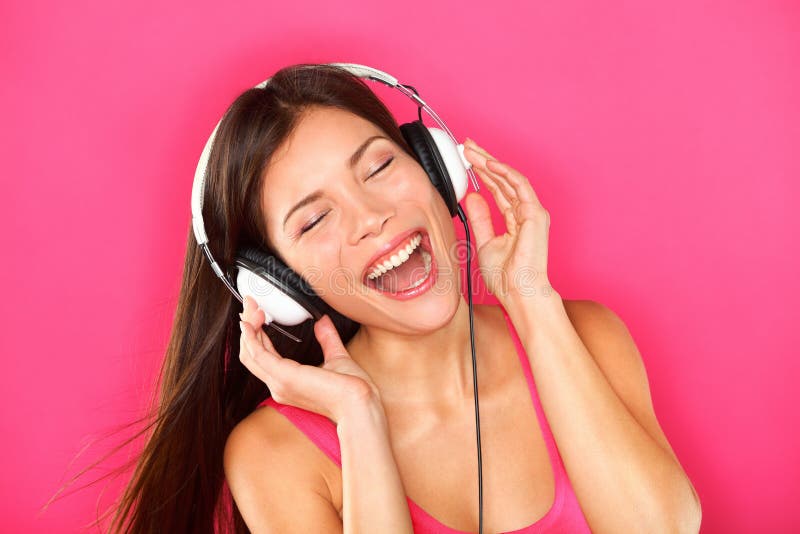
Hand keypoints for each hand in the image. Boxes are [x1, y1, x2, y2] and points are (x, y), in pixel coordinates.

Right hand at [239, 296, 380, 423]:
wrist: (359, 404)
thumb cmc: (352, 391)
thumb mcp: (337, 358)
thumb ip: (328, 339)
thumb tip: (323, 322)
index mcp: (288, 383)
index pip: (262, 358)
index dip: (256, 335)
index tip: (258, 313)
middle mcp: (279, 386)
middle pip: (251, 354)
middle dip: (248, 326)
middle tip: (250, 303)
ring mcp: (280, 383)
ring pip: (250, 353)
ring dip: (248, 326)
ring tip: (252, 305)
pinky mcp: (284, 377)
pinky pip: (258, 355)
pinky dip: (251, 337)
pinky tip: (251, 322)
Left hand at [462, 138, 554, 304]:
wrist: (519, 293)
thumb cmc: (506, 277)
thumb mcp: (485, 242)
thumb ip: (481, 218)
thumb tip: (473, 197)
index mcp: (515, 219)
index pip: (498, 189)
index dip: (482, 172)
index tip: (467, 160)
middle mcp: (525, 212)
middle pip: (503, 180)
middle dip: (484, 161)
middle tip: (467, 146)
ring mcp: (532, 212)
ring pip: (510, 178)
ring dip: (491, 162)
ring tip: (472, 151)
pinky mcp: (535, 214)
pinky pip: (520, 186)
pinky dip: (505, 173)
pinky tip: (489, 164)